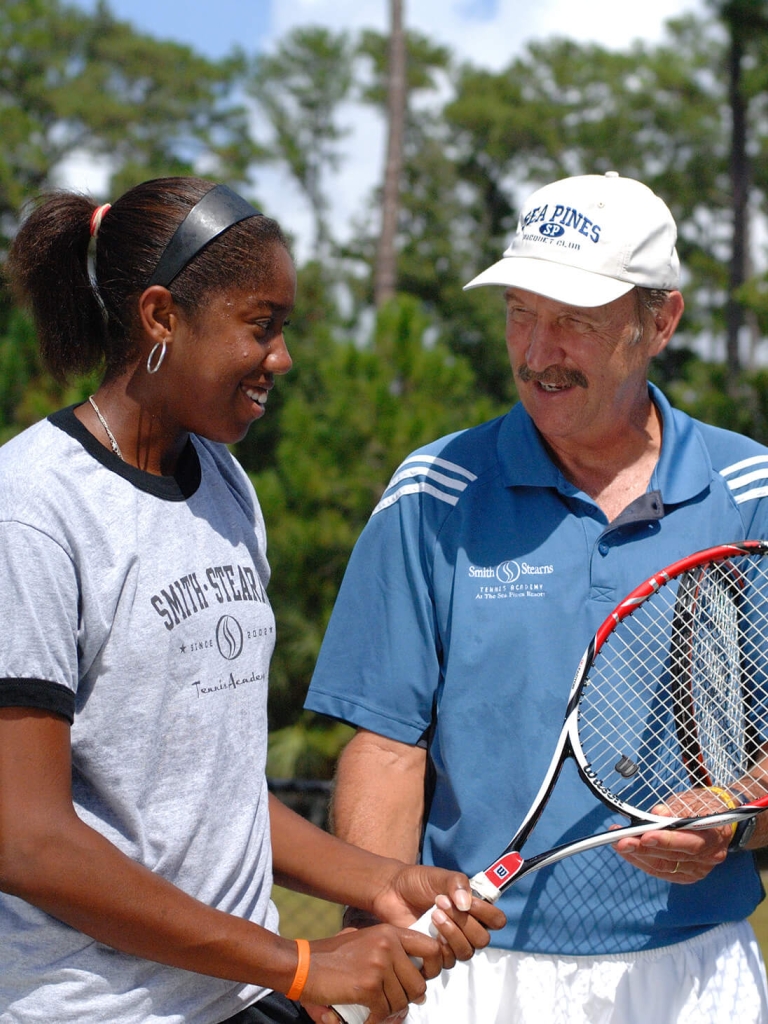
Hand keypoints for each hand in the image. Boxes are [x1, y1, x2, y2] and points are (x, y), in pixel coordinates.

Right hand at [298, 924, 443, 1023]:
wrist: (303, 965)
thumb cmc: (332, 956)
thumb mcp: (364, 941)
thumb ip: (390, 954)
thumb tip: (418, 986)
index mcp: (390, 932)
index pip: (431, 947)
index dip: (433, 968)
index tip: (421, 980)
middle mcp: (388, 945)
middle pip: (419, 983)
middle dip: (409, 998)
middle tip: (396, 1003)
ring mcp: (379, 964)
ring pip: (403, 1001)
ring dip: (392, 1011)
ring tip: (378, 1009)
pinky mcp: (368, 985)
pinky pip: (385, 1011)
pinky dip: (377, 1020)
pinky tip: (367, 1017)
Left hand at [371, 864, 505, 966]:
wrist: (391, 891)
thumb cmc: (418, 882)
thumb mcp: (440, 876)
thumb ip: (458, 884)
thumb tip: (466, 904)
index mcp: (474, 910)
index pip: (496, 920)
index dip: (486, 913)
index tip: (469, 900)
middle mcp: (466, 930)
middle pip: (482, 939)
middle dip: (464, 922)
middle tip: (442, 902)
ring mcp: (450, 944)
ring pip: (465, 952)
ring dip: (452, 933)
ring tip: (434, 914)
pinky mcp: (434, 956)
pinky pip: (446, 961)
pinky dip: (439, 945)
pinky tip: (427, 928)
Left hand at [612, 789, 732, 882]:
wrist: (720, 821)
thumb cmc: (704, 806)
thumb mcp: (692, 800)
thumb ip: (675, 808)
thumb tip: (657, 814)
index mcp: (715, 837)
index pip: (690, 844)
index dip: (666, 841)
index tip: (644, 835)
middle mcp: (708, 858)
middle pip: (672, 858)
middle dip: (643, 849)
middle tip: (620, 841)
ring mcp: (697, 870)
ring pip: (663, 867)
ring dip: (637, 856)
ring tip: (616, 843)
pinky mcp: (686, 875)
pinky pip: (661, 871)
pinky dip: (642, 861)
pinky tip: (628, 853)